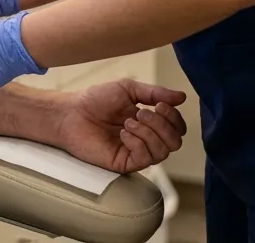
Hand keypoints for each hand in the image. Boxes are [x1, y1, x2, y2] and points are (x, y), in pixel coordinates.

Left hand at [56, 79, 187, 173]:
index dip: (174, 117)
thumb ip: (155, 93)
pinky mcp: (125, 163)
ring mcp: (136, 152)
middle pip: (175, 142)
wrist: (72, 113)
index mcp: (150, 123)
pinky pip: (145, 159)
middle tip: (141, 113)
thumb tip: (182, 97)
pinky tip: (123, 133)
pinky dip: (138, 142)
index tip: (159, 105)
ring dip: (148, 133)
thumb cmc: (96, 100)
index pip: (177, 128)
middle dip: (163, 125)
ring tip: (128, 122)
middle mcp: (146, 139)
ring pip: (163, 151)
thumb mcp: (128, 89)